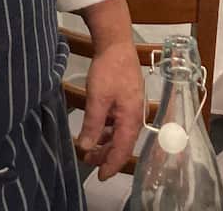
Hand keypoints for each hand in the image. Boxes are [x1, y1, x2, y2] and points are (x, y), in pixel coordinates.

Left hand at [77, 40, 143, 179]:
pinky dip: (108, 130)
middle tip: (88, 162)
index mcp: (131, 119)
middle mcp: (135, 117)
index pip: (122, 150)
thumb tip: (86, 147)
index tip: (100, 177)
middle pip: (122, 144)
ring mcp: (132, 108)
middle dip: (106, 156)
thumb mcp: (97, 98)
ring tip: (89, 148)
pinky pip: (119, 123)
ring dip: (105, 143)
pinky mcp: (127, 101)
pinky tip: (97, 130)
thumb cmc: (109, 70)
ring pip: (120, 134)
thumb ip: (93, 124)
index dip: (111, 165)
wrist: (116, 45)